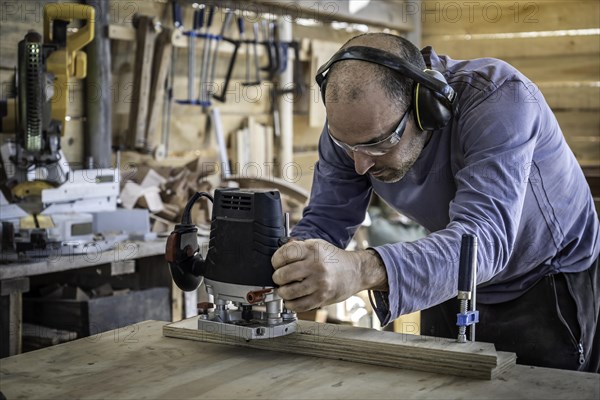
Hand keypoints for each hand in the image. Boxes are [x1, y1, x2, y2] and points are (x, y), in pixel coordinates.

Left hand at [271, 239, 386, 311]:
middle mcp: (316, 266)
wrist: (356, 271)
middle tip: (280, 277)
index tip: (276, 263)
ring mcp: (319, 284)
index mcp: (313, 250)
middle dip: (277, 277)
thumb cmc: (334, 259)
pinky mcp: (322, 298)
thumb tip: (279, 250)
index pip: (284, 254)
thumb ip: (298, 247)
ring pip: (287, 292)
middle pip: (283, 274)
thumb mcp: (317, 245)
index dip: (275, 260)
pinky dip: (290, 304)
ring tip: (285, 288)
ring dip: (282, 292)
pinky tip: (292, 299)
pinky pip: (298, 306)